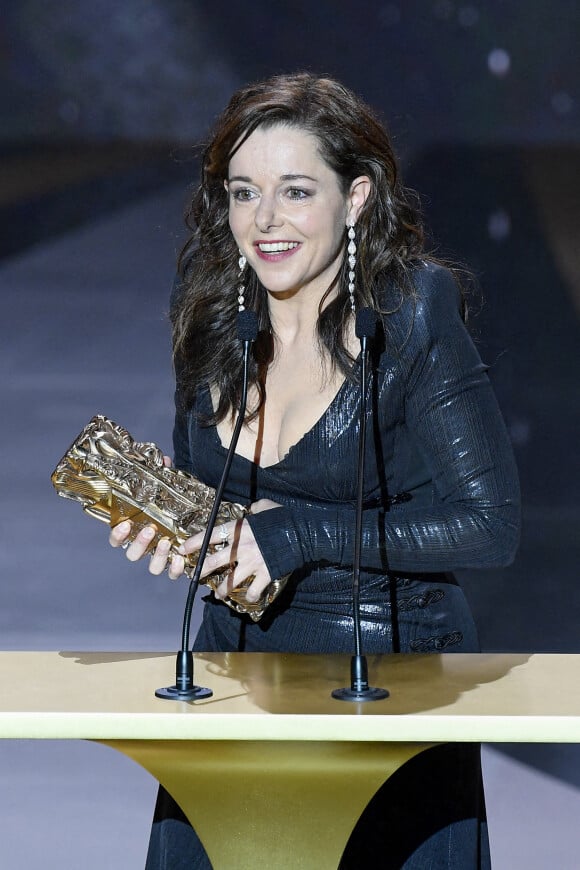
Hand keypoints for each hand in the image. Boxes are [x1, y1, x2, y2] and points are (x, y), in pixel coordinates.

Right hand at [108, 455, 185, 579]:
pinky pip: (172, 574)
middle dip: (140, 543)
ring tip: (168, 542)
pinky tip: (180, 557)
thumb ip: (162, 477)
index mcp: (136, 531)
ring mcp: (160, 557)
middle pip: (132, 554)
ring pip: (152, 567)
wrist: (195, 518)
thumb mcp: (167, 490)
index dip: (117, 535)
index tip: (124, 524)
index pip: (116, 539)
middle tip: (151, 530)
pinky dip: (174, 569)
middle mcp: (145, 547)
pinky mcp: (176, 564)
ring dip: (158, 557)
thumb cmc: (172, 505)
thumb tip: (163, 460)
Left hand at [178, 499, 280, 601]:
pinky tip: (249, 596)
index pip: (211, 535)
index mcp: (240, 529)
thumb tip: (251, 509)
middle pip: (214, 561)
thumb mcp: (265, 506)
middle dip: (200, 570)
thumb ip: (254, 509)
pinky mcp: (265, 574)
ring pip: (230, 581)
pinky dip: (251, 594)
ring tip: (218, 595)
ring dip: (222, 590)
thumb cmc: (284, 517)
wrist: (304, 532)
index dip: (195, 542)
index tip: (183, 548)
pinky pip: (253, 589)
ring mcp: (253, 562)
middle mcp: (242, 547)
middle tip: (194, 576)